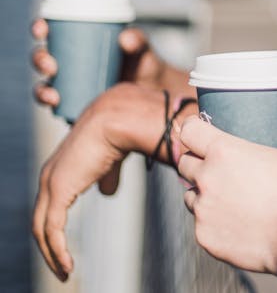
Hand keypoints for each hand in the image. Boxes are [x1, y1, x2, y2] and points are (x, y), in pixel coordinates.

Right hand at [31, 19, 168, 106]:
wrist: (157, 92)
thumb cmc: (145, 64)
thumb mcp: (142, 50)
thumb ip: (138, 40)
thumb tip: (126, 39)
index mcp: (80, 43)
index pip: (52, 31)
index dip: (39, 28)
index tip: (42, 29)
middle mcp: (71, 64)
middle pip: (43, 59)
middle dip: (40, 61)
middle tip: (52, 66)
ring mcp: (72, 87)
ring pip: (45, 86)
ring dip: (42, 90)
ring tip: (54, 95)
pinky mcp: (78, 106)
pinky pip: (59, 109)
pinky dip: (55, 109)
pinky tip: (59, 110)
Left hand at [32, 84, 164, 280]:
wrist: (120, 118)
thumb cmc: (121, 132)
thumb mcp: (111, 161)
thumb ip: (107, 177)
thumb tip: (107, 194)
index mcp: (60, 170)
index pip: (49, 208)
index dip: (55, 230)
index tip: (66, 251)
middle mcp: (49, 178)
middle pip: (40, 222)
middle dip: (49, 249)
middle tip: (63, 270)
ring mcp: (51, 184)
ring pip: (42, 230)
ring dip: (53, 256)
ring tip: (65, 273)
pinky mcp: (58, 191)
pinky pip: (52, 230)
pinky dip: (57, 252)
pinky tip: (68, 265)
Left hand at [178, 116, 276, 273]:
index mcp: (225, 152)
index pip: (189, 131)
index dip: (192, 127)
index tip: (197, 128)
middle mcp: (208, 179)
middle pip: (184, 163)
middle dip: (196, 161)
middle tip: (216, 165)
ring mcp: (204, 210)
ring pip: (190, 195)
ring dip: (202, 192)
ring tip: (223, 195)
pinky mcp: (205, 236)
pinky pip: (201, 224)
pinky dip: (213, 221)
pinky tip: (232, 222)